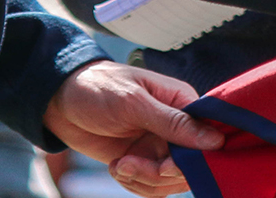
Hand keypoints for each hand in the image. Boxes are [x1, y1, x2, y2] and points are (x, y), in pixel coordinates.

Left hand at [43, 60, 223, 196]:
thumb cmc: (98, 88)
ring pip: (168, 182)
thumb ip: (174, 123)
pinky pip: (150, 187)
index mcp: (182, 103)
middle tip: (131, 164)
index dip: (193, 159)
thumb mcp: (134, 103)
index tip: (165, 166)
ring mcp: (158, 146)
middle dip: (158, 173)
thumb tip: (216, 140)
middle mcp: (175, 127)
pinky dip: (133, 184)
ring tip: (120, 164)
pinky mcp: (141, 161)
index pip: (208, 137)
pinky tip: (116, 167)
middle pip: (188, 166)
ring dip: (142, 180)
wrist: (60, 102)